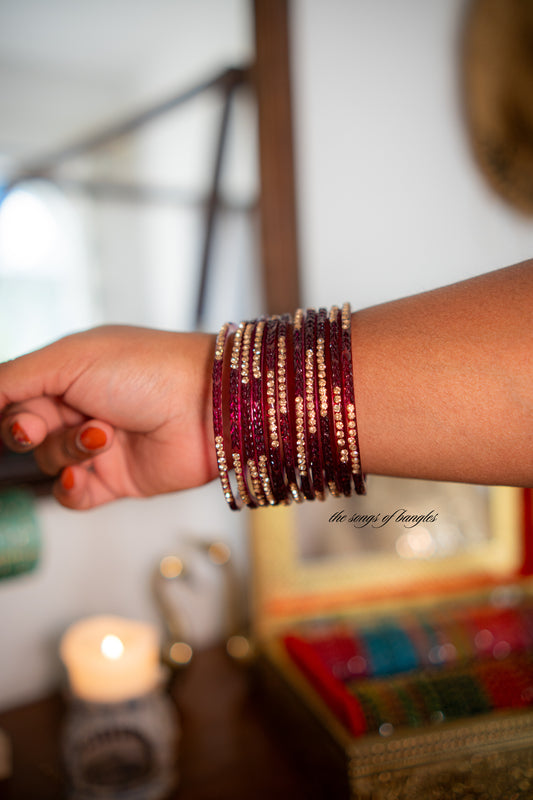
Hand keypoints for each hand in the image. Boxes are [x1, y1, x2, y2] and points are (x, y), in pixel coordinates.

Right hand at [0, 326, 217, 508]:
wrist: (208, 407)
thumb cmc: (147, 370)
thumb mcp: (71, 360)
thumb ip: (14, 378)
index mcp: (71, 370)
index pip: (16, 392)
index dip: (5, 407)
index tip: (13, 423)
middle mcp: (83, 405)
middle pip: (25, 429)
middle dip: (26, 431)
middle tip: (34, 429)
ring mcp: (100, 444)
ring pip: (50, 461)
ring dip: (66, 450)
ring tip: (102, 436)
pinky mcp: (118, 479)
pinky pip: (74, 495)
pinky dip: (71, 488)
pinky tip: (83, 476)